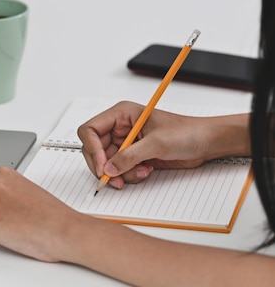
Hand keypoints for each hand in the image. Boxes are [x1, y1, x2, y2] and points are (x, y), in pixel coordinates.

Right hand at [77, 101, 217, 188]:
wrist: (205, 143)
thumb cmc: (186, 132)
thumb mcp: (156, 143)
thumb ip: (130, 156)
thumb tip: (109, 168)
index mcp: (121, 115)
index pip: (90, 130)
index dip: (92, 149)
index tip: (103, 166)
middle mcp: (119, 128)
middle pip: (93, 150)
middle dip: (104, 166)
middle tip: (114, 179)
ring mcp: (124, 143)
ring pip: (106, 164)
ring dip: (121, 173)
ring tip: (141, 171)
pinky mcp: (132, 156)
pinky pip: (119, 170)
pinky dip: (129, 176)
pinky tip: (146, 171)